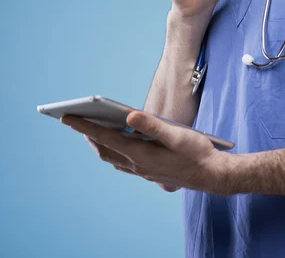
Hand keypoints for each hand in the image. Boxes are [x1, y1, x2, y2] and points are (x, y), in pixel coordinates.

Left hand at [60, 111, 233, 194]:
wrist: (212, 174)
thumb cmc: (197, 151)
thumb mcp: (177, 134)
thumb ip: (152, 125)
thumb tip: (128, 115)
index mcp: (141, 153)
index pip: (105, 137)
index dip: (84, 126)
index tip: (67, 117)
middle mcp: (137, 164)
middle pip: (103, 149)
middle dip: (86, 134)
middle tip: (73, 120)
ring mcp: (142, 171)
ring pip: (111, 157)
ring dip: (98, 144)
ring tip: (89, 131)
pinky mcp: (149, 172)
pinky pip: (122, 162)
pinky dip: (111, 151)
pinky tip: (115, 145)